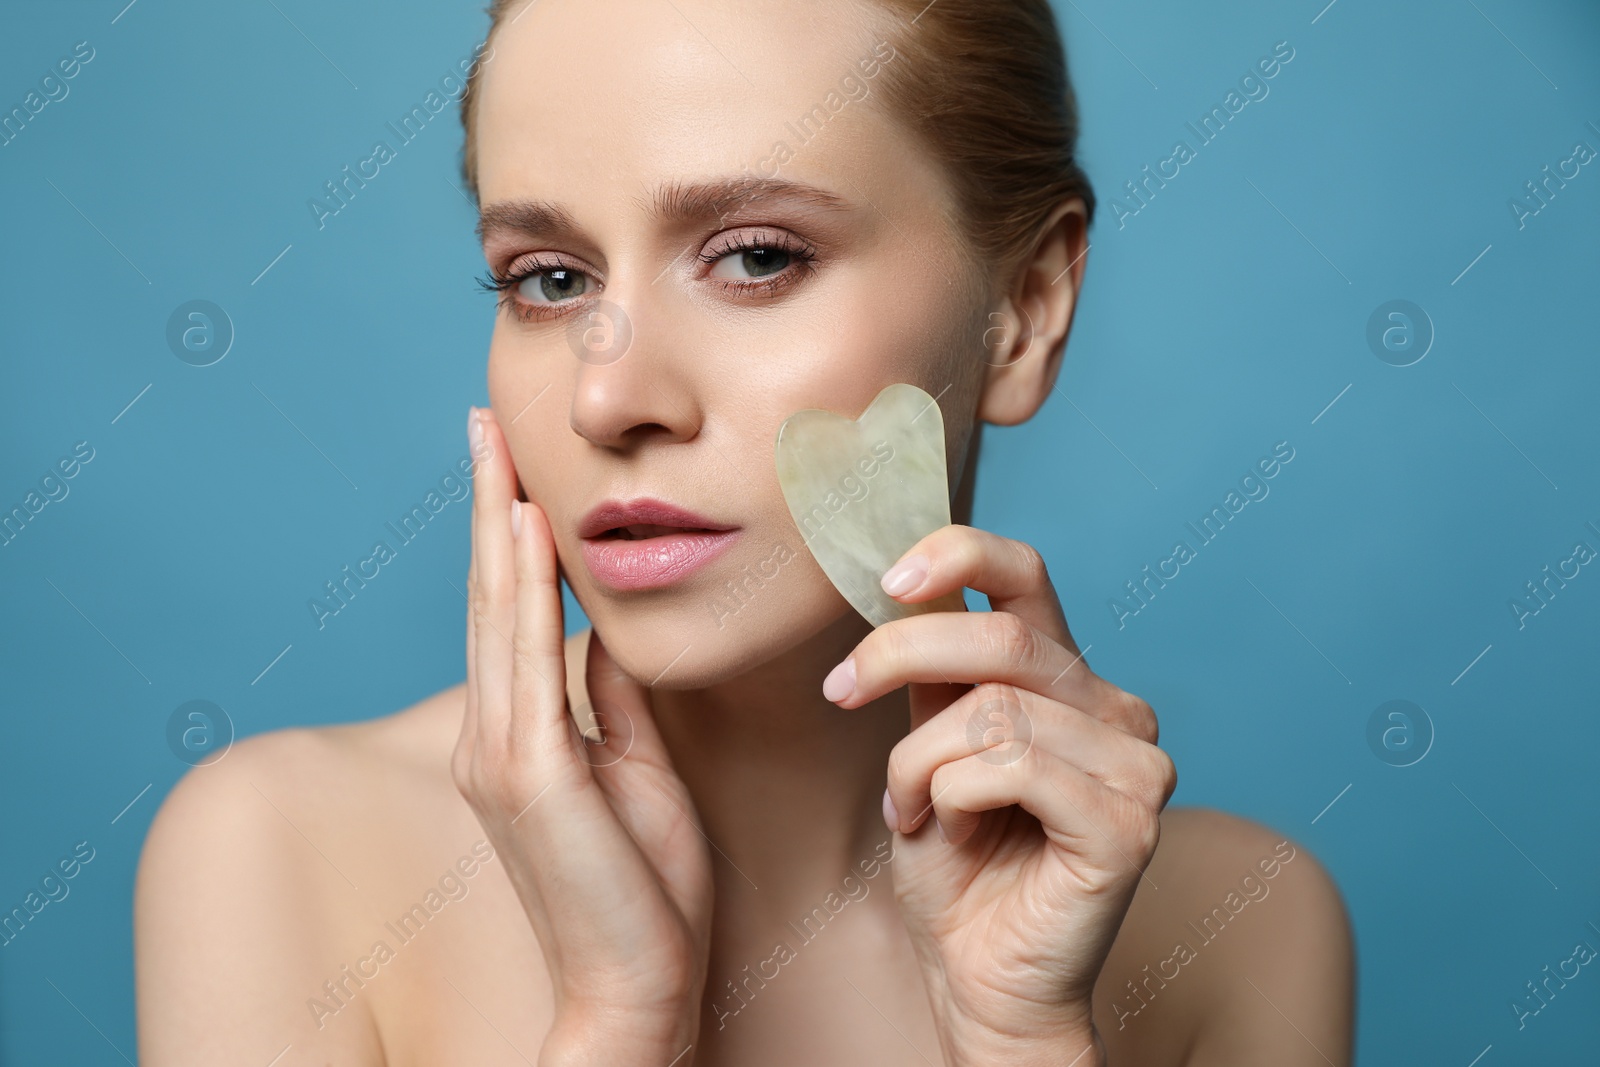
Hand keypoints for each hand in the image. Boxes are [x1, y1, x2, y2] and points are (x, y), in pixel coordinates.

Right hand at [454, 406, 713, 1065]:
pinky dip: (528, 589)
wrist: (636, 988)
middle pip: (492, 597)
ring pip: (500, 613)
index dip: (509, 537)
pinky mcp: (532, 775)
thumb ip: (612, 698)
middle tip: (485, 426)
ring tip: (497, 449)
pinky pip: (530, 660)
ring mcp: (503, 754)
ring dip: (500, 524)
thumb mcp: (636, 770)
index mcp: (519, 736)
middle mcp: (494, 735)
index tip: (513, 469)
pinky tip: (530, 530)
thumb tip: (605, 630)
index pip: (511, 615)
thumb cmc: (642, 889)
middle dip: (491, 505)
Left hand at [822, 525, 1176, 1066]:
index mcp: (1068, 679)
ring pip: (993, 711)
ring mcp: (1136, 764)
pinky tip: (951, 831)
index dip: (958, 552)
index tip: (886, 580)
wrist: (980, 980)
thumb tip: (898, 582)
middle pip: (1000, 635)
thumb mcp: (926, 747)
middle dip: (898, 656)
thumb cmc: (957, 869)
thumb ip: (931, 674)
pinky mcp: (1131, 823)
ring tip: (912, 808)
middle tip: (841, 692)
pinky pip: (1012, 768)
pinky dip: (953, 797)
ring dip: (918, 761)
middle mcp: (1115, 708)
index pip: (1026, 574)